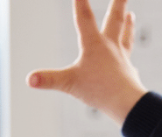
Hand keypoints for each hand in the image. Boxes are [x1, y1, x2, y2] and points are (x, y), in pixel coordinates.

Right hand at [27, 0, 147, 124]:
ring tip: (131, 14)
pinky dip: (130, 61)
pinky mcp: (129, 73)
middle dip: (118, 2)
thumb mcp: (69, 84)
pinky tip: (132, 65)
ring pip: (125, 36)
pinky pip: (130, 63)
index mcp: (94, 44)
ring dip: (128, 24)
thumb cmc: (100, 90)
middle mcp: (110, 47)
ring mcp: (122, 58)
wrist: (128, 102)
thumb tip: (29, 79)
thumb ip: (49, 79)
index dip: (80, 1)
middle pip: (115, 19)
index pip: (84, 17)